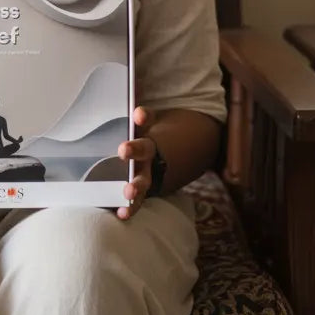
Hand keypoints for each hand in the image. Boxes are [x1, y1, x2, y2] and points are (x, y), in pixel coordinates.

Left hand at [116, 104, 156, 220]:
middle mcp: (151, 153)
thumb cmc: (158, 131)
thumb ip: (143, 116)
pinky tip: (122, 214)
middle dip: (135, 150)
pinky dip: (131, 206)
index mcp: (150, 132)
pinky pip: (140, 197)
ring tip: (128, 193)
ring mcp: (150, 171)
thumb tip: (134, 100)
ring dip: (136, 187)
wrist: (193, 149)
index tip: (138, 114)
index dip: (143, 117)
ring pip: (144, 180)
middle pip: (145, 151)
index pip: (147, 121)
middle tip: (124, 151)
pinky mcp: (147, 186)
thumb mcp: (152, 120)